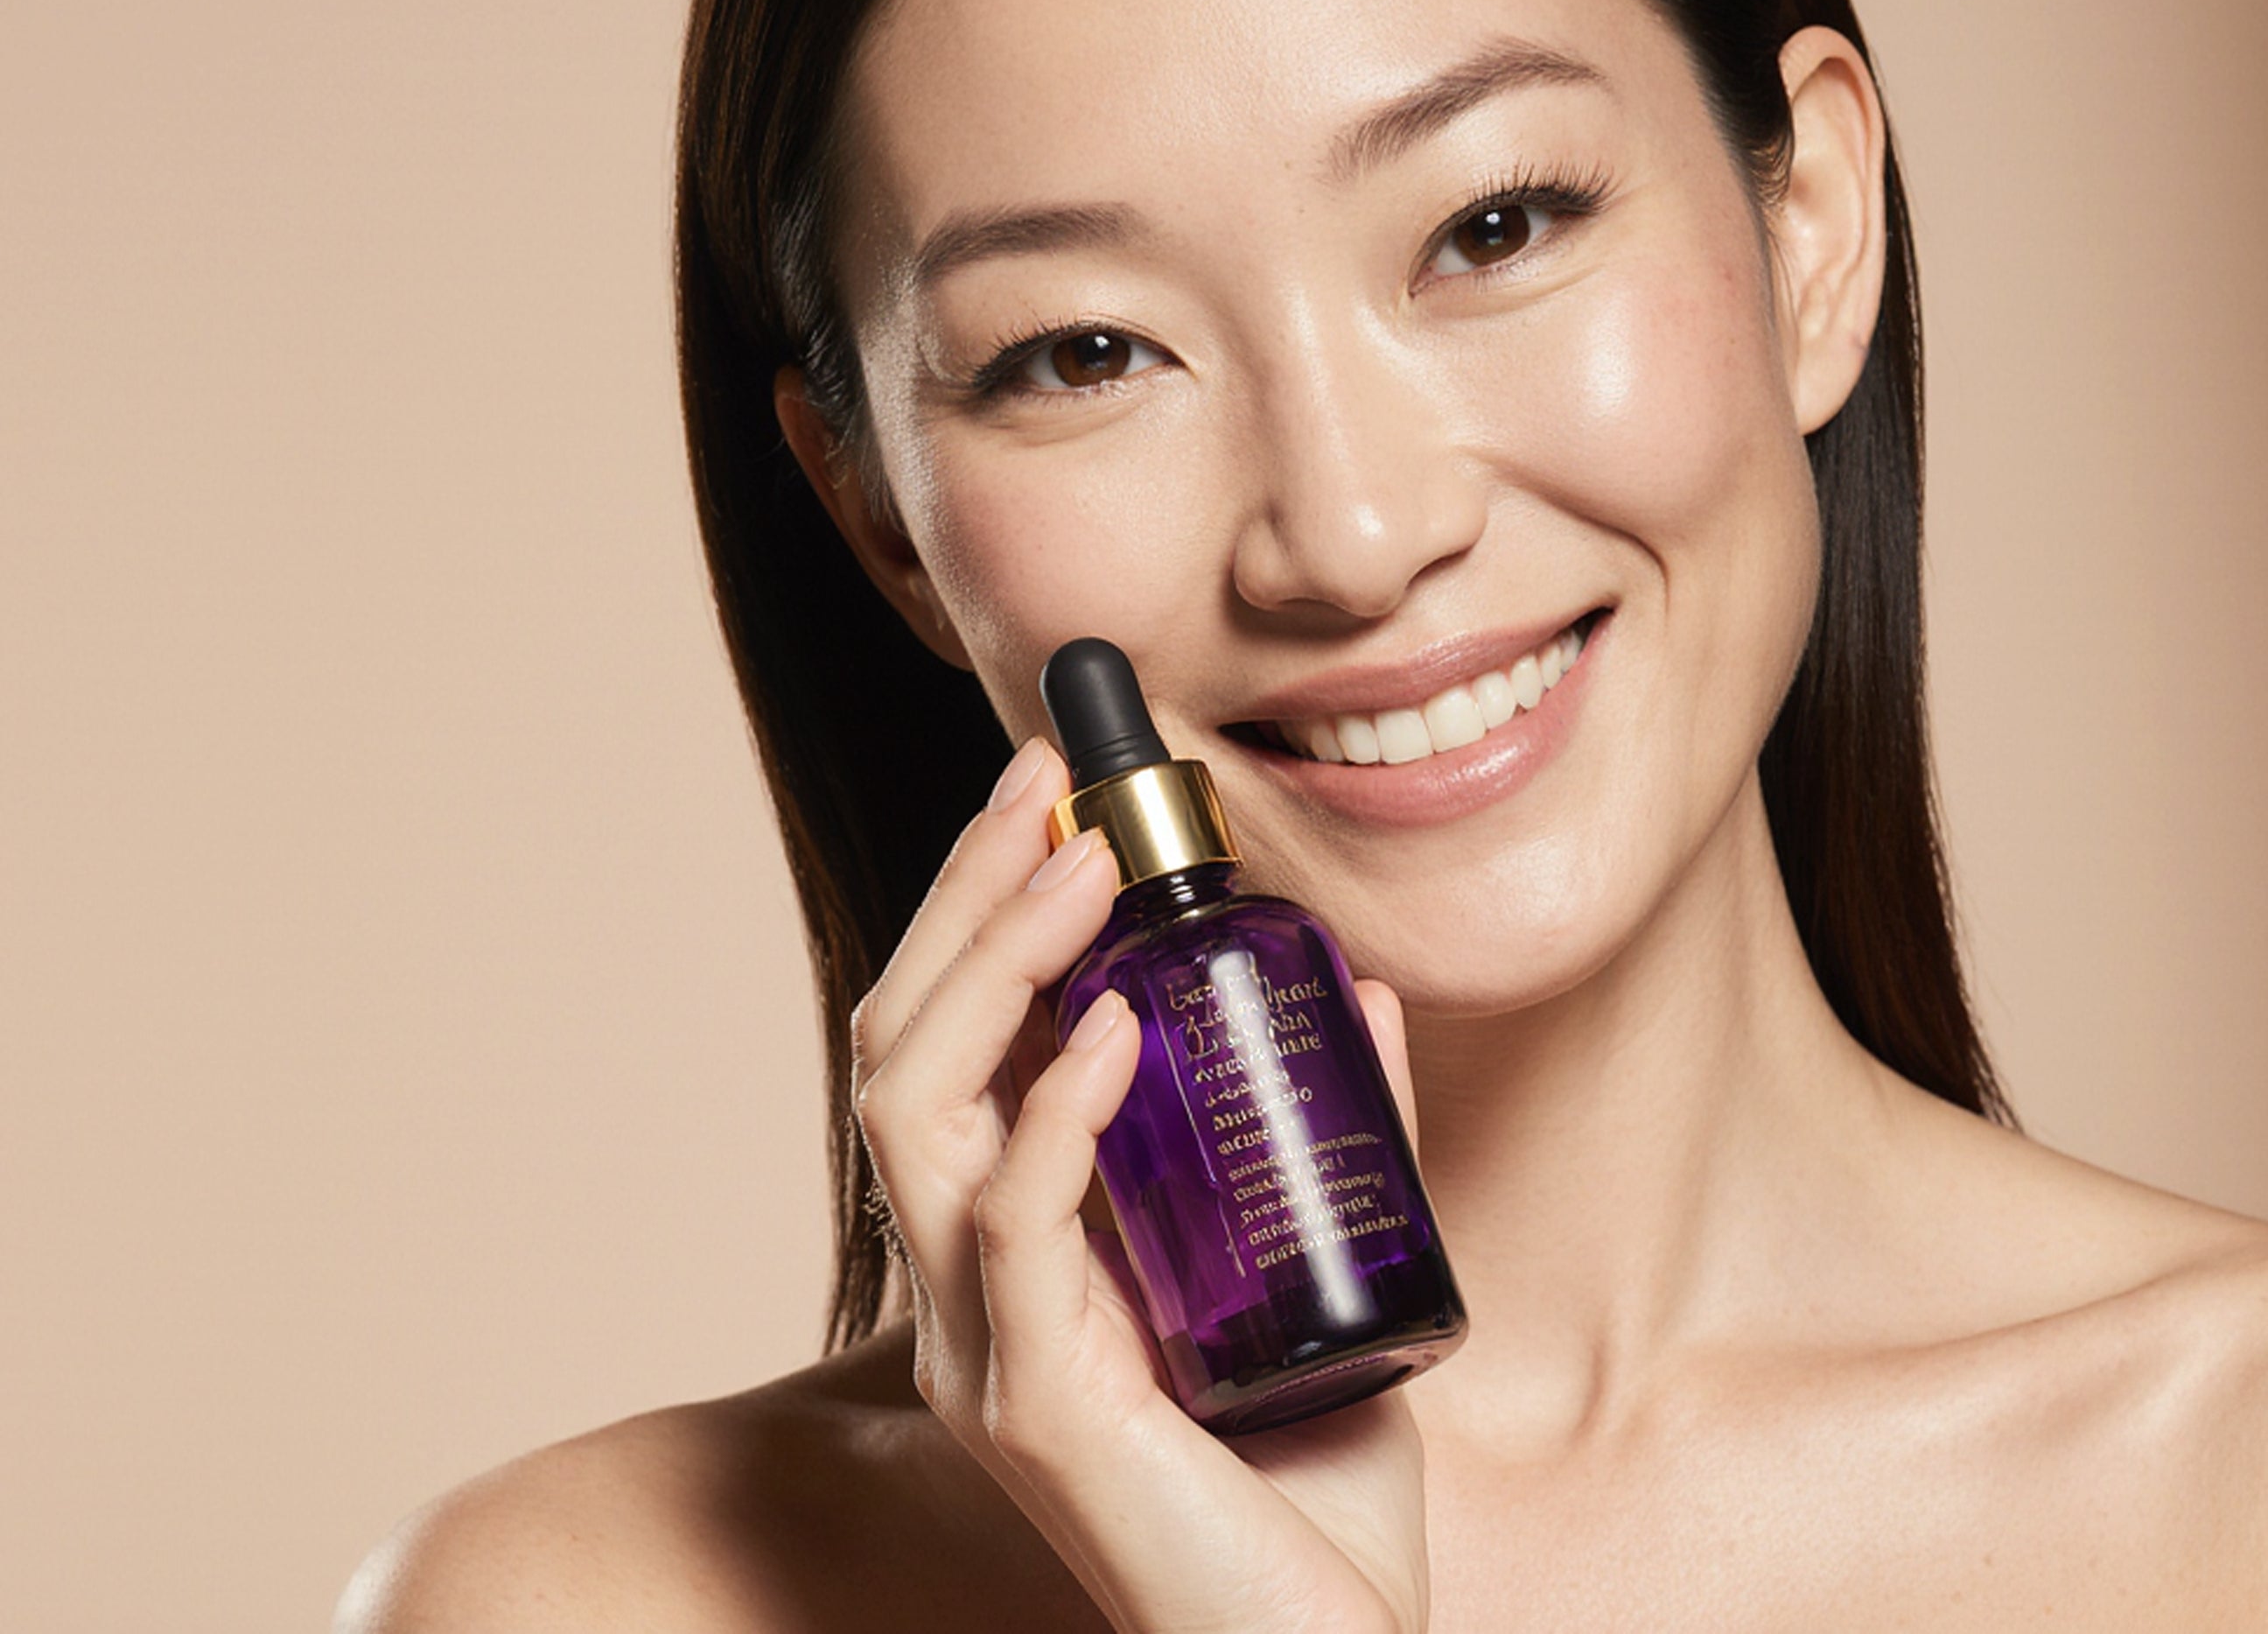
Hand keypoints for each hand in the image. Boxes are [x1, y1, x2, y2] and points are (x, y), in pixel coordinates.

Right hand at [851, 737, 1433, 1633]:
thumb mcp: (1317, 1271)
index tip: (1059, 793)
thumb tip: (1365, 990)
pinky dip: (1055, 1109)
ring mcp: (984, 1351)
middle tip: (1052, 780)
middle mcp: (967, 1295)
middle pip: (902, 1050)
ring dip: (993, 963)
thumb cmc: (1316, 1487)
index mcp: (1010, 1260)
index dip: (983, 911)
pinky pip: (1011, 1226)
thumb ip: (1330, 1138)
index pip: (947, 1048)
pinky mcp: (1037, 1406)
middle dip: (968, 898)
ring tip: (1077, 859)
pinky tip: (1110, 1023)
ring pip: (916, 1112)